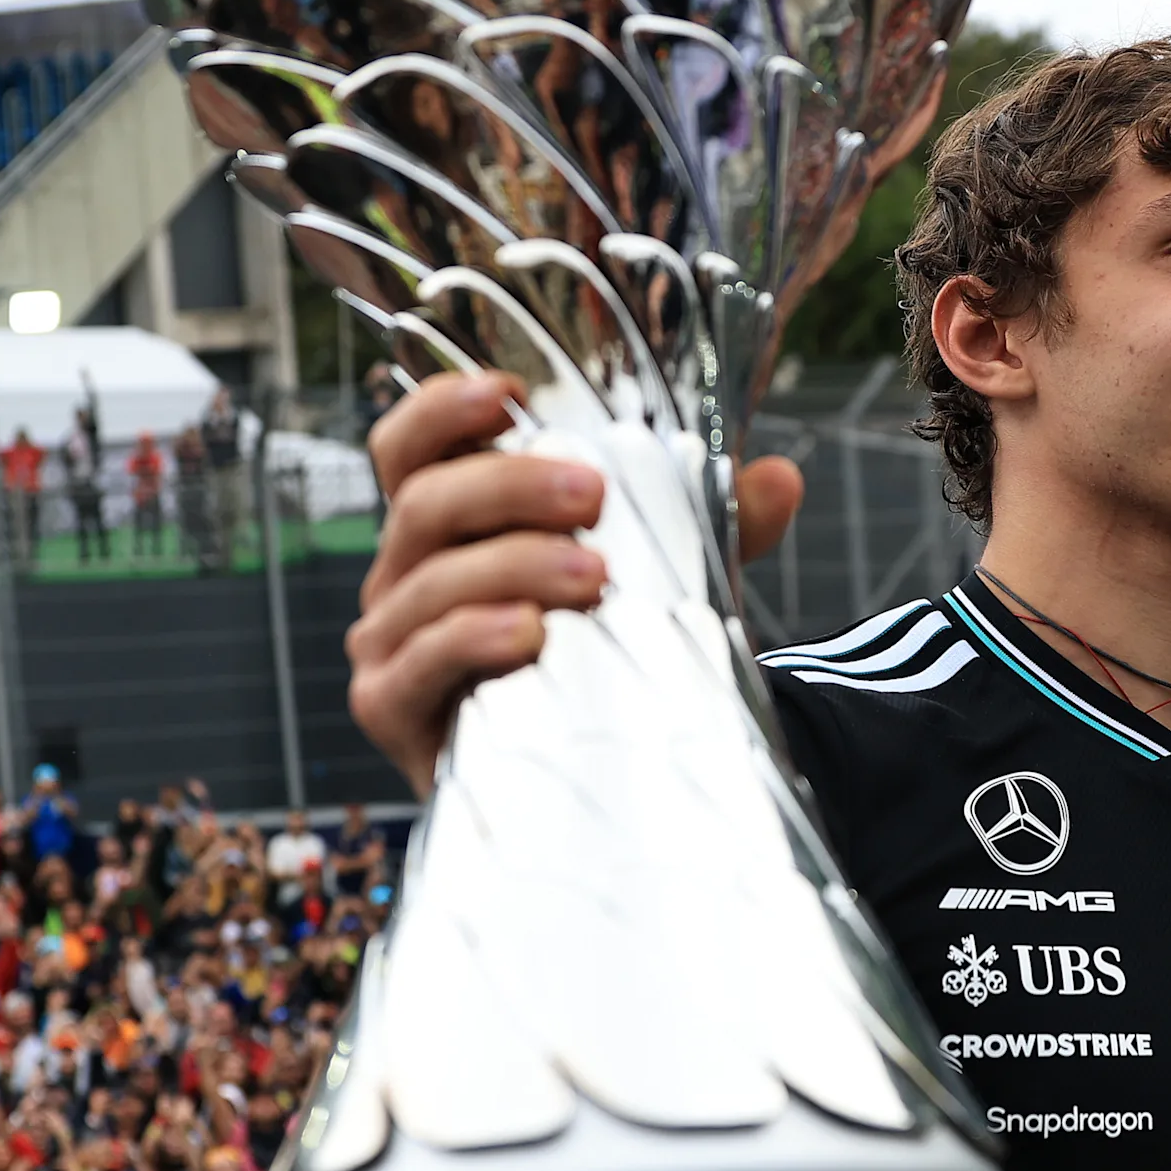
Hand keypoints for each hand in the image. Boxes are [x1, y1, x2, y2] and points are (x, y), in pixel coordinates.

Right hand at [343, 373, 802, 795]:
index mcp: (449, 527)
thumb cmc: (592, 660)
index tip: (505, 392)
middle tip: (595, 495)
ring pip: (429, 582)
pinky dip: (473, 639)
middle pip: (425, 501)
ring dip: (513, 566)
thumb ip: (709, 530)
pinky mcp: (388, 709)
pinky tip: (528, 633)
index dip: (439, 409)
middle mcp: (404, 574)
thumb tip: (781, 480)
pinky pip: (417, 662)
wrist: (578, 778)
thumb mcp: (654, 583)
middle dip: (509, 485)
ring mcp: (388, 642)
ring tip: (593, 576)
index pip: (410, 448)